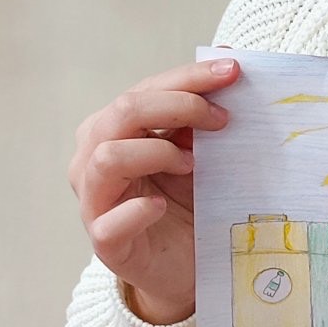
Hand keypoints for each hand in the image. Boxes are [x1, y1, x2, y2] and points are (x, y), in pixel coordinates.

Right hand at [67, 55, 239, 322]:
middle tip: (223, 120)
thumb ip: (203, 116)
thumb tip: (231, 59)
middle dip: (178, 105)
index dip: (188, 77)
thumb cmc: (188, 204)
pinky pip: (109, 222)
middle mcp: (94, 159)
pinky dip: (137, 210)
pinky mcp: (106, 244)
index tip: (233, 70)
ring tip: (194, 165)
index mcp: (114, 130)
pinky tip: (162, 206)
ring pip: (107, 157)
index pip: (145, 89)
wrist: (186, 268)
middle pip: (123, 113)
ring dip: (157, 152)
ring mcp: (95, 202)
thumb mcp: (201, 154)